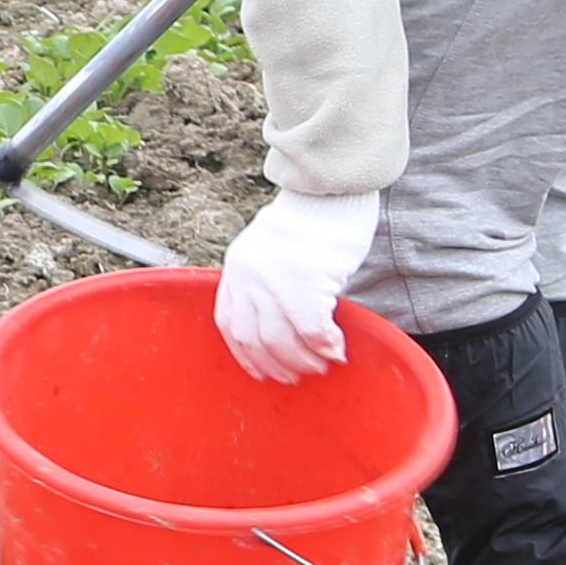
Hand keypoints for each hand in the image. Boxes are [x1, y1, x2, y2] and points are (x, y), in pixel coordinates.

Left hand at [214, 188, 385, 382]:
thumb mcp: (274, 249)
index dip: (245, 354)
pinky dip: (325, 347)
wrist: (329, 189)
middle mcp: (248, 277)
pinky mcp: (305, 284)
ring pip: (280, 341)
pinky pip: (312, 331)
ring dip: (303, 361)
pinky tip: (337, 350)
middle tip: (298, 375)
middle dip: (276, 365)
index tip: (261, 371)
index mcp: (238, 269)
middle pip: (254, 338)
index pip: (228, 323)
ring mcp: (274, 281)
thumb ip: (271, 282)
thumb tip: (289, 323)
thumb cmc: (312, 217)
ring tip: (321, 365)